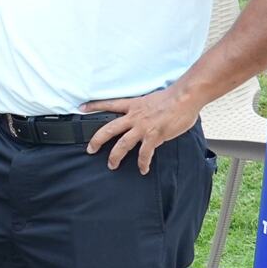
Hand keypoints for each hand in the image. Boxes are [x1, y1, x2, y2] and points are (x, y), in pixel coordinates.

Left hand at [83, 87, 202, 173]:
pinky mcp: (153, 136)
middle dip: (97, 140)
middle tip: (90, 149)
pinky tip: (143, 169)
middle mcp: (134, 116)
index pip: (109, 104)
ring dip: (115, 156)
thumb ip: (145, 110)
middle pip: (109, 129)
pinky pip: (144, 153)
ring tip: (112, 165)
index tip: (82, 108)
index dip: (94, 106)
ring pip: (122, 144)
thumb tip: (146, 116)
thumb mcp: (152, 100)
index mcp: (133, 105)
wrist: (184, 98)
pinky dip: (143, 163)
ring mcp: (142, 127)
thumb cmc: (173, 98)